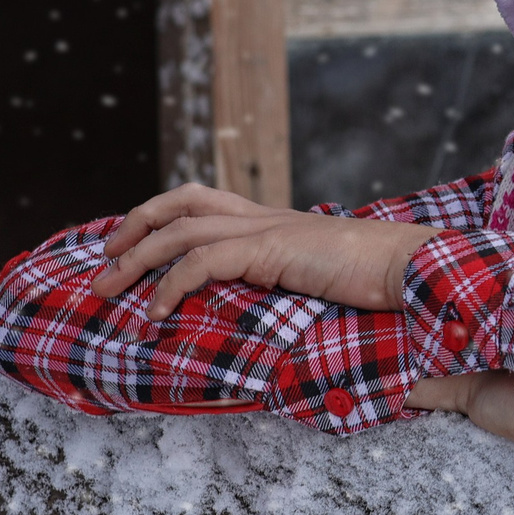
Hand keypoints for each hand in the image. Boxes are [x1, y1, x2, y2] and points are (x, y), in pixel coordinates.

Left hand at [90, 183, 438, 322]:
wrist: (411, 268)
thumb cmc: (380, 280)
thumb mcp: (323, 278)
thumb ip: (292, 282)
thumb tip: (272, 309)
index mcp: (274, 220)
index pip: (204, 201)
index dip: (161, 215)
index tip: (132, 243)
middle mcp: (264, 216)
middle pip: (180, 202)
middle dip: (133, 227)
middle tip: (103, 260)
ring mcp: (265, 229)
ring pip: (178, 231)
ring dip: (134, 261)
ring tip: (106, 290)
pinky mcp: (269, 250)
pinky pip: (200, 263)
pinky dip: (169, 287)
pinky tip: (154, 313)